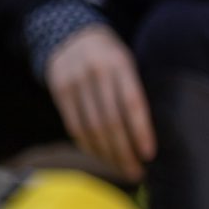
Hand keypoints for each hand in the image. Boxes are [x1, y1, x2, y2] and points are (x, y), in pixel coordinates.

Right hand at [44, 26, 154, 183]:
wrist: (72, 36)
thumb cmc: (112, 57)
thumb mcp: (129, 63)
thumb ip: (134, 91)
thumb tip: (150, 133)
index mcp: (121, 64)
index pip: (132, 104)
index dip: (140, 131)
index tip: (149, 154)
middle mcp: (96, 73)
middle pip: (110, 121)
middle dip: (124, 151)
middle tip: (136, 172)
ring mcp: (74, 82)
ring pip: (91, 128)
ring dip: (107, 154)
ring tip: (121, 169)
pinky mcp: (59, 92)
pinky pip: (74, 126)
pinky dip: (88, 145)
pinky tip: (101, 157)